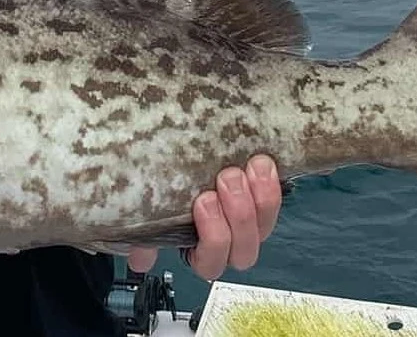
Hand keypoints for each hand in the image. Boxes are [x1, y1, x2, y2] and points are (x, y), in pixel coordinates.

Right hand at [127, 154, 281, 279]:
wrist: (185, 153)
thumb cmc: (162, 187)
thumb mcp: (147, 214)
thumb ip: (143, 237)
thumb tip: (140, 258)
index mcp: (197, 249)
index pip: (210, 261)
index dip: (212, 238)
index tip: (202, 202)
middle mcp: (227, 240)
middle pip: (243, 249)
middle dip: (238, 215)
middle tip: (226, 180)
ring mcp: (249, 220)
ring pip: (264, 225)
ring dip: (260, 199)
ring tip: (248, 169)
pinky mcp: (263, 196)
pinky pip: (276, 199)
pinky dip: (271, 182)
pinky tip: (263, 163)